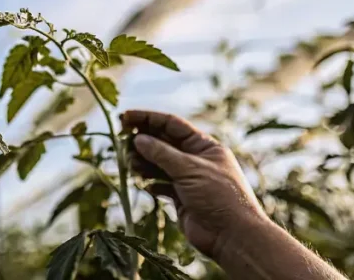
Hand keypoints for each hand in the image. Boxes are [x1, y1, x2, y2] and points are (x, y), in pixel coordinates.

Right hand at [121, 109, 265, 257]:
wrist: (232, 236)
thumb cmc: (219, 196)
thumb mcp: (189, 169)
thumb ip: (161, 153)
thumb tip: (138, 139)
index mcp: (204, 146)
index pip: (171, 124)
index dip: (147, 118)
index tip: (125, 117)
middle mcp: (196, 159)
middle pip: (163, 143)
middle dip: (142, 141)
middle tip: (121, 142)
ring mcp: (188, 179)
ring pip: (159, 164)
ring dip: (143, 162)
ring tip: (130, 165)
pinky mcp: (182, 197)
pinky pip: (161, 184)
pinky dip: (151, 183)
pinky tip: (145, 185)